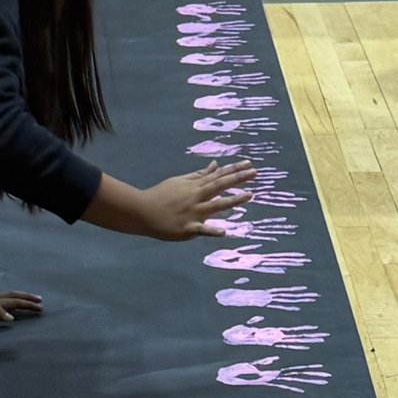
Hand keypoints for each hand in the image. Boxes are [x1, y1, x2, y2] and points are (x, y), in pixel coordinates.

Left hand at [0, 291, 42, 327]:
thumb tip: (12, 318)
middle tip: (39, 300)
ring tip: (26, 299)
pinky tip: (6, 305)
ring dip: (19, 297)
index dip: (28, 305)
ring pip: (8, 296)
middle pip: (15, 296)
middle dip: (27, 298)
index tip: (41, 308)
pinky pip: (1, 299)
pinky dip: (8, 301)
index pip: (17, 302)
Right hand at [138, 161, 255, 239]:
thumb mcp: (180, 181)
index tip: (249, 164)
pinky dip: (212, 230)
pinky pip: (201, 229)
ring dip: (232, 201)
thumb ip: (199, 175)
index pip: (217, 176)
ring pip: (215, 206)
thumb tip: (215, 165)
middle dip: (238, 179)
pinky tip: (224, 232)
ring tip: (249, 195)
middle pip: (219, 186)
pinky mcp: (187, 228)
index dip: (234, 170)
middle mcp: (196, 197)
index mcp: (194, 186)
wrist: (142, 211)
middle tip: (255, 173)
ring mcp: (192, 212)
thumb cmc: (161, 196)